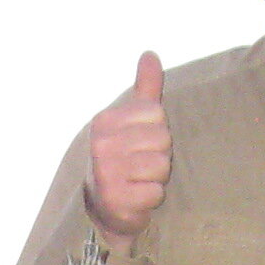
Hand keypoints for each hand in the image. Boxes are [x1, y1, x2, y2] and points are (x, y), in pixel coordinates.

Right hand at [80, 52, 172, 245]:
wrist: (104, 210)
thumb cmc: (124, 161)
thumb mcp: (133, 120)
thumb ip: (145, 89)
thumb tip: (150, 54)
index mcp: (105, 121)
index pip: (157, 114)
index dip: (158, 132)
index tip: (142, 145)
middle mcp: (101, 145)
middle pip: (163, 140)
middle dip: (160, 157)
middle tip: (142, 167)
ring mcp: (105, 173)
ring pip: (161, 167)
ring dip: (157, 179)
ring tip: (140, 182)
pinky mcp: (114, 201)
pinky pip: (155, 193)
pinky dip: (152, 199)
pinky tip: (138, 199)